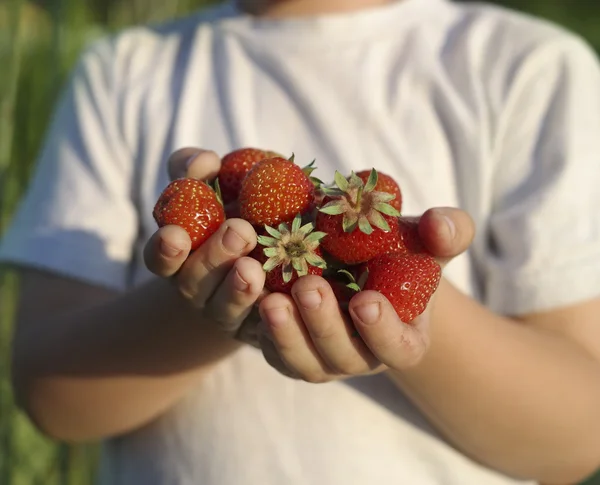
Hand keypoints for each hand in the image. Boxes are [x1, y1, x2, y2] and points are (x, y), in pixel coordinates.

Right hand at [143, 147, 265, 337]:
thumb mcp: (210, 184)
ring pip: (227, 309)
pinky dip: (275, 314)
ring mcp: (228, 314)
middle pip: (195, 283)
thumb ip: (196, 169)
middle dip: (214, 258)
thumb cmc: (230, 210)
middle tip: (239, 231)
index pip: (160, 258)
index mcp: (179, 258)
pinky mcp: (260, 329)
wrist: (266, 254)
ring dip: (239, 289)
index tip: (174, 234)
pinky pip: (266, 327)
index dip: (164, 250)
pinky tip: (290, 295)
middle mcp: (197, 290)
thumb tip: (205, 161)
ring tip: (254, 269)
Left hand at [256, 208, 474, 381]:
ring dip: (285, 335)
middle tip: (308, 287)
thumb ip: (446, 232)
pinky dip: (259, 329)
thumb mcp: (423, 240)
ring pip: (302, 362)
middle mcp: (360, 357)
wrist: (357, 262)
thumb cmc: (397, 253)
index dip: (383, 331)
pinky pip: (272, 350)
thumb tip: (441, 224)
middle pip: (343, 357)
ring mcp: (321, 357)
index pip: (399, 348)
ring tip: (270, 299)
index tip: (366, 300)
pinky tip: (250, 296)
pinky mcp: (288, 349)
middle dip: (324, 325)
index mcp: (402, 338)